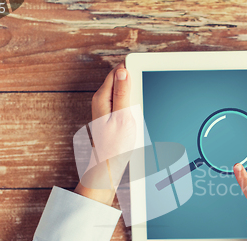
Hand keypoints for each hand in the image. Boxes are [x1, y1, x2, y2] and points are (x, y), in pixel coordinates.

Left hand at [74, 62, 134, 204]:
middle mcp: (101, 100)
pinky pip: (123, 102)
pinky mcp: (111, 115)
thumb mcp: (122, 117)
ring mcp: (106, 107)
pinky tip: (136, 116)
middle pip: (120, 79)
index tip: (145, 71)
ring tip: (140, 108)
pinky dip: (132, 105)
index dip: (132, 69)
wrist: (108, 165)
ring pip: (123, 91)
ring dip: (135, 95)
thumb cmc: (115, 146)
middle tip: (143, 96)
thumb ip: (122, 93)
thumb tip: (123, 71)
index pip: (117, 71)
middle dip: (134, 82)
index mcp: (102, 97)